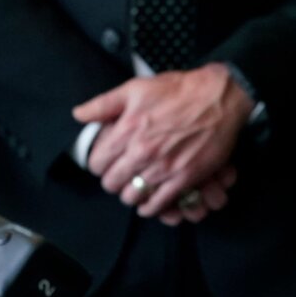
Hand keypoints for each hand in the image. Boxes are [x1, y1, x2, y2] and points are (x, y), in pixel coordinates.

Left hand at [74, 63, 252, 221]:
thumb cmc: (175, 91)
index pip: (97, 162)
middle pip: (112, 182)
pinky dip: (150, 207)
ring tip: (133, 188)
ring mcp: (163, 167)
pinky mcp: (185, 177)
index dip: (97, 164)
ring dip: (130, 194)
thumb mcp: (133, 89)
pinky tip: (148, 204)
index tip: (104, 162)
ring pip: (133, 196)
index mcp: (126, 130)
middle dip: (111, 181)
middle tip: (118, 176)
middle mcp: (142, 152)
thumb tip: (78, 115)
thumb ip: (102, 104)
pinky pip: (159, 203)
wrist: (216, 98)